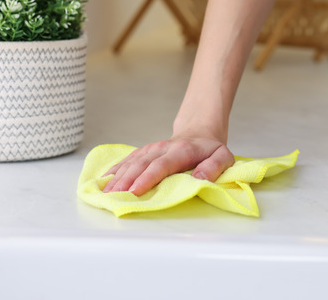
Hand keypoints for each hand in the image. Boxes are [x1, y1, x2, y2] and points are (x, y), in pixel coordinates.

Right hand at [101, 137, 234, 194]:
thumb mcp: (223, 157)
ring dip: (117, 177)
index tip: (135, 191)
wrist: (199, 132)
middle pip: (141, 164)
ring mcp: (151, 149)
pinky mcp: (144, 152)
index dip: (148, 178)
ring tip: (104, 192)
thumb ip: (214, 167)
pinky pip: (127, 160)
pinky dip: (115, 170)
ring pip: (131, 162)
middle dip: (126, 180)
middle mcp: (163, 148)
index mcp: (182, 151)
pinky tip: (104, 180)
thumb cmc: (211, 149)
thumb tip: (200, 178)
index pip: (162, 165)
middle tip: (113, 196)